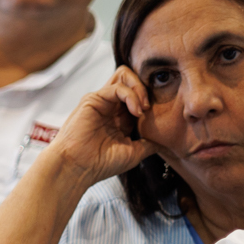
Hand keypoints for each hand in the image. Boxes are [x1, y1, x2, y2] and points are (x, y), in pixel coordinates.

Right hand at [42, 65, 153, 188]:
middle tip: (150, 107)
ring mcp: (101, 101)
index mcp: (119, 117)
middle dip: (146, 88)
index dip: (151, 99)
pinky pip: (117, 87)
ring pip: (125, 75)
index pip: (138, 94)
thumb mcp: (133, 153)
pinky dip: (131, 96)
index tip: (159, 115)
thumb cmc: (100, 164)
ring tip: (144, 108)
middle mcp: (110, 106)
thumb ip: (149, 143)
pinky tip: (136, 111)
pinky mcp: (93, 99)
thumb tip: (166, 141)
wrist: (78, 168)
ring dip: (140, 88)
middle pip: (131, 78)